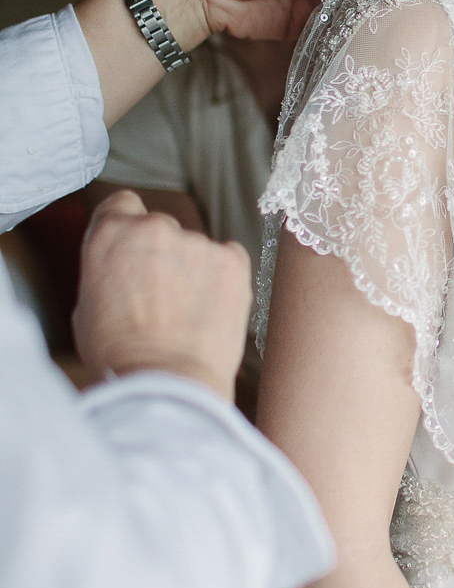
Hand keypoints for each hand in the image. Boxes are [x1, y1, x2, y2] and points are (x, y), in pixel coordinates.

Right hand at [73, 190, 252, 398]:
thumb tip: (120, 269)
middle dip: (161, 254)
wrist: (168, 383)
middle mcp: (155, 228)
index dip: (128, 226)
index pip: (122, 204)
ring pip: (195, 248)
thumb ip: (107, 272)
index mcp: (111, 235)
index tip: (134, 248)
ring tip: (184, 315)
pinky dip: (222, 280)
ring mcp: (197, 242)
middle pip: (160, 228)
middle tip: (159, 296)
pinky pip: (227, 260)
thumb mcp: (87, 308)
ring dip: (192, 270)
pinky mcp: (233, 260)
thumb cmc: (121, 356)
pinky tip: (209, 311)